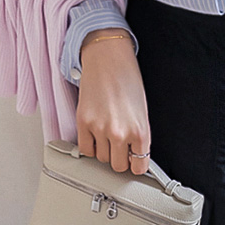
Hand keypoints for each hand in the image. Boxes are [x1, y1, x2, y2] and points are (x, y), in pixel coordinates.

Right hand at [75, 28, 150, 174]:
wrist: (108, 58)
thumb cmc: (127, 80)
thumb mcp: (141, 112)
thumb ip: (138, 137)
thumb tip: (133, 156)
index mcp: (140, 131)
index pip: (139, 166)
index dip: (136, 165)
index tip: (133, 162)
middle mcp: (120, 132)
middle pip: (118, 166)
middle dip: (120, 159)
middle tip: (120, 147)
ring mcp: (100, 129)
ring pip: (102, 158)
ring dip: (105, 151)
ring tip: (108, 134)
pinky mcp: (83, 123)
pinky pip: (85, 150)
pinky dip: (91, 147)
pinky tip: (95, 136)